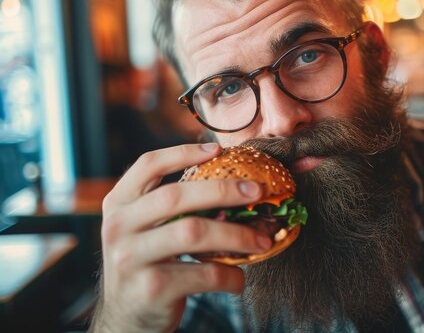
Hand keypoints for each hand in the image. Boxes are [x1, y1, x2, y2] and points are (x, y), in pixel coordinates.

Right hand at [89, 143, 271, 332]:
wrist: (125, 319)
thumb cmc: (147, 264)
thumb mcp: (144, 229)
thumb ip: (170, 206)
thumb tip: (233, 182)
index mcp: (119, 204)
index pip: (147, 165)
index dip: (183, 152)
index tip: (217, 149)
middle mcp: (119, 227)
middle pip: (175, 196)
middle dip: (223, 190)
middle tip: (258, 191)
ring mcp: (131, 258)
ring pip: (193, 233)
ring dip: (237, 235)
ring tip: (262, 241)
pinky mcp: (150, 289)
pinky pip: (202, 274)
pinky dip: (229, 276)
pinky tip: (238, 278)